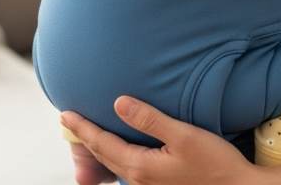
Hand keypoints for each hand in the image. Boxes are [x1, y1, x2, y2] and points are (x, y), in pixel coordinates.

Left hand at [60, 96, 266, 184]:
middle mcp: (139, 180)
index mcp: (140, 166)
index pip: (101, 143)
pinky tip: (118, 152)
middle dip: (85, 138)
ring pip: (113, 165)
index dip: (82, 128)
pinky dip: (114, 157)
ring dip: (98, 149)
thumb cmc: (215, 164)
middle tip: (70, 122)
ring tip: (88, 135)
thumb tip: (118, 103)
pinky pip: (126, 171)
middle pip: (102, 156)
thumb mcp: (183, 135)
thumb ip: (150, 119)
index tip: (65, 114)